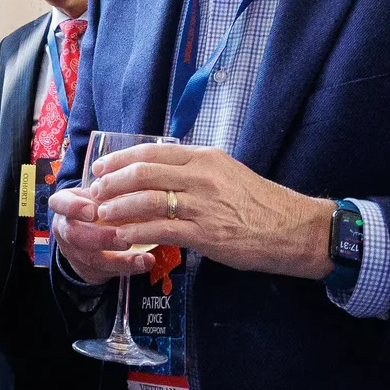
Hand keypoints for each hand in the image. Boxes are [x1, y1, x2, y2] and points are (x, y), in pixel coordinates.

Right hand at [49, 188, 153, 280]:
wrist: (89, 231)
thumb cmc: (98, 204)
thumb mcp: (99, 193)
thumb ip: (111, 189)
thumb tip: (138, 179)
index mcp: (65, 205)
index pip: (60, 203)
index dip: (74, 208)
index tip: (93, 210)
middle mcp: (65, 229)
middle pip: (74, 235)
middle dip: (99, 237)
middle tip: (123, 236)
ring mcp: (75, 251)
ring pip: (91, 259)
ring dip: (119, 259)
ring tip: (142, 257)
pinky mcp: (87, 269)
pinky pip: (105, 272)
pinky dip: (128, 267)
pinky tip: (146, 262)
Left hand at [76, 142, 333, 277]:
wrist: (294, 229)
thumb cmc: (261, 204)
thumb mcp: (228, 174)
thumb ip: (196, 171)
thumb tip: (162, 174)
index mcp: (205, 158)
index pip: (152, 151)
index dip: (121, 159)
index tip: (101, 167)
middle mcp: (201, 176)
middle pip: (142, 172)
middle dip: (111, 182)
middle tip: (95, 192)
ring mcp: (201, 204)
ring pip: (145, 200)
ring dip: (117, 208)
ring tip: (101, 215)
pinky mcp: (204, 233)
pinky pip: (158, 230)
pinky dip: (133, 233)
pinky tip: (119, 238)